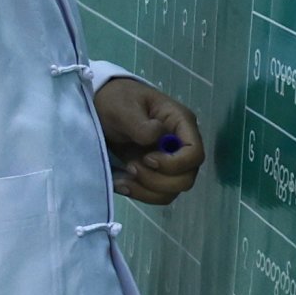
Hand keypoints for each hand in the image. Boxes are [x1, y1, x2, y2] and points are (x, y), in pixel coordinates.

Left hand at [97, 75, 205, 205]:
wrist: (101, 107)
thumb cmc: (116, 100)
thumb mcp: (123, 106)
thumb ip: (140, 124)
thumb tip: (157, 136)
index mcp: (180, 123)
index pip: (194, 153)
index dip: (174, 164)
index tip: (147, 159)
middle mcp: (180, 145)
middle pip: (186, 178)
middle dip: (157, 180)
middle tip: (131, 166)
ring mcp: (170, 162)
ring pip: (172, 190)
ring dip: (147, 190)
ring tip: (122, 178)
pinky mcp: (156, 173)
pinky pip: (157, 194)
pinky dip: (140, 194)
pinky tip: (121, 184)